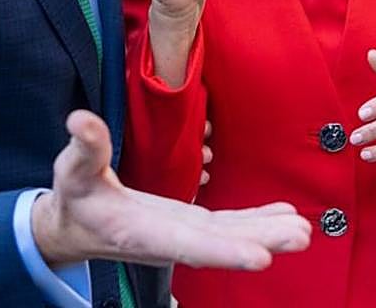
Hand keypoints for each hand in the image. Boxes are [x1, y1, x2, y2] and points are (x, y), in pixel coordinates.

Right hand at [32, 110, 310, 268]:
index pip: (188, 244)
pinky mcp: (188, 226)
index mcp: (141, 231)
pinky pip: (227, 227)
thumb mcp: (72, 170)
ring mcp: (181, 235)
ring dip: (266, 232)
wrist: (73, 229)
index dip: (225, 250)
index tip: (261, 256)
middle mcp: (167, 240)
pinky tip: (283, 218)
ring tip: (303, 230)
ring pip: (230, 236)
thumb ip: (84, 146)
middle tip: (301, 236)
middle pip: (220, 243)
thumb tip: (80, 119)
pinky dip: (256, 223)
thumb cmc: (73, 198)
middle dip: (261, 240)